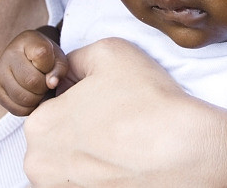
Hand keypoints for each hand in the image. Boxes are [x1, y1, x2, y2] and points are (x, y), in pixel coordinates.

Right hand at [0, 29, 67, 115]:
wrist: (28, 59)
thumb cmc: (47, 59)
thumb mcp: (58, 58)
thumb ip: (59, 69)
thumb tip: (51, 84)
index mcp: (26, 41)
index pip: (41, 55)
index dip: (51, 66)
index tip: (50, 65)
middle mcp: (9, 56)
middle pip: (31, 81)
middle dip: (44, 86)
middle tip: (45, 82)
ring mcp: (0, 74)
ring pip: (23, 98)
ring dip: (37, 98)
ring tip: (39, 89)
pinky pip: (16, 109)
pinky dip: (29, 108)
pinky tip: (32, 97)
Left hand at [24, 38, 226, 186]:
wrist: (188, 151)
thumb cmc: (148, 101)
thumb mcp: (108, 51)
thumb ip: (76, 57)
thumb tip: (67, 70)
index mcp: (38, 126)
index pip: (51, 104)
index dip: (79, 96)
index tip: (106, 98)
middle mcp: (40, 166)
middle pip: (57, 137)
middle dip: (80, 127)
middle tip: (117, 119)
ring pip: (72, 163)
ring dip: (91, 153)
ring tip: (124, 143)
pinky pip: (89, 182)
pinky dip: (105, 172)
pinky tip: (127, 162)